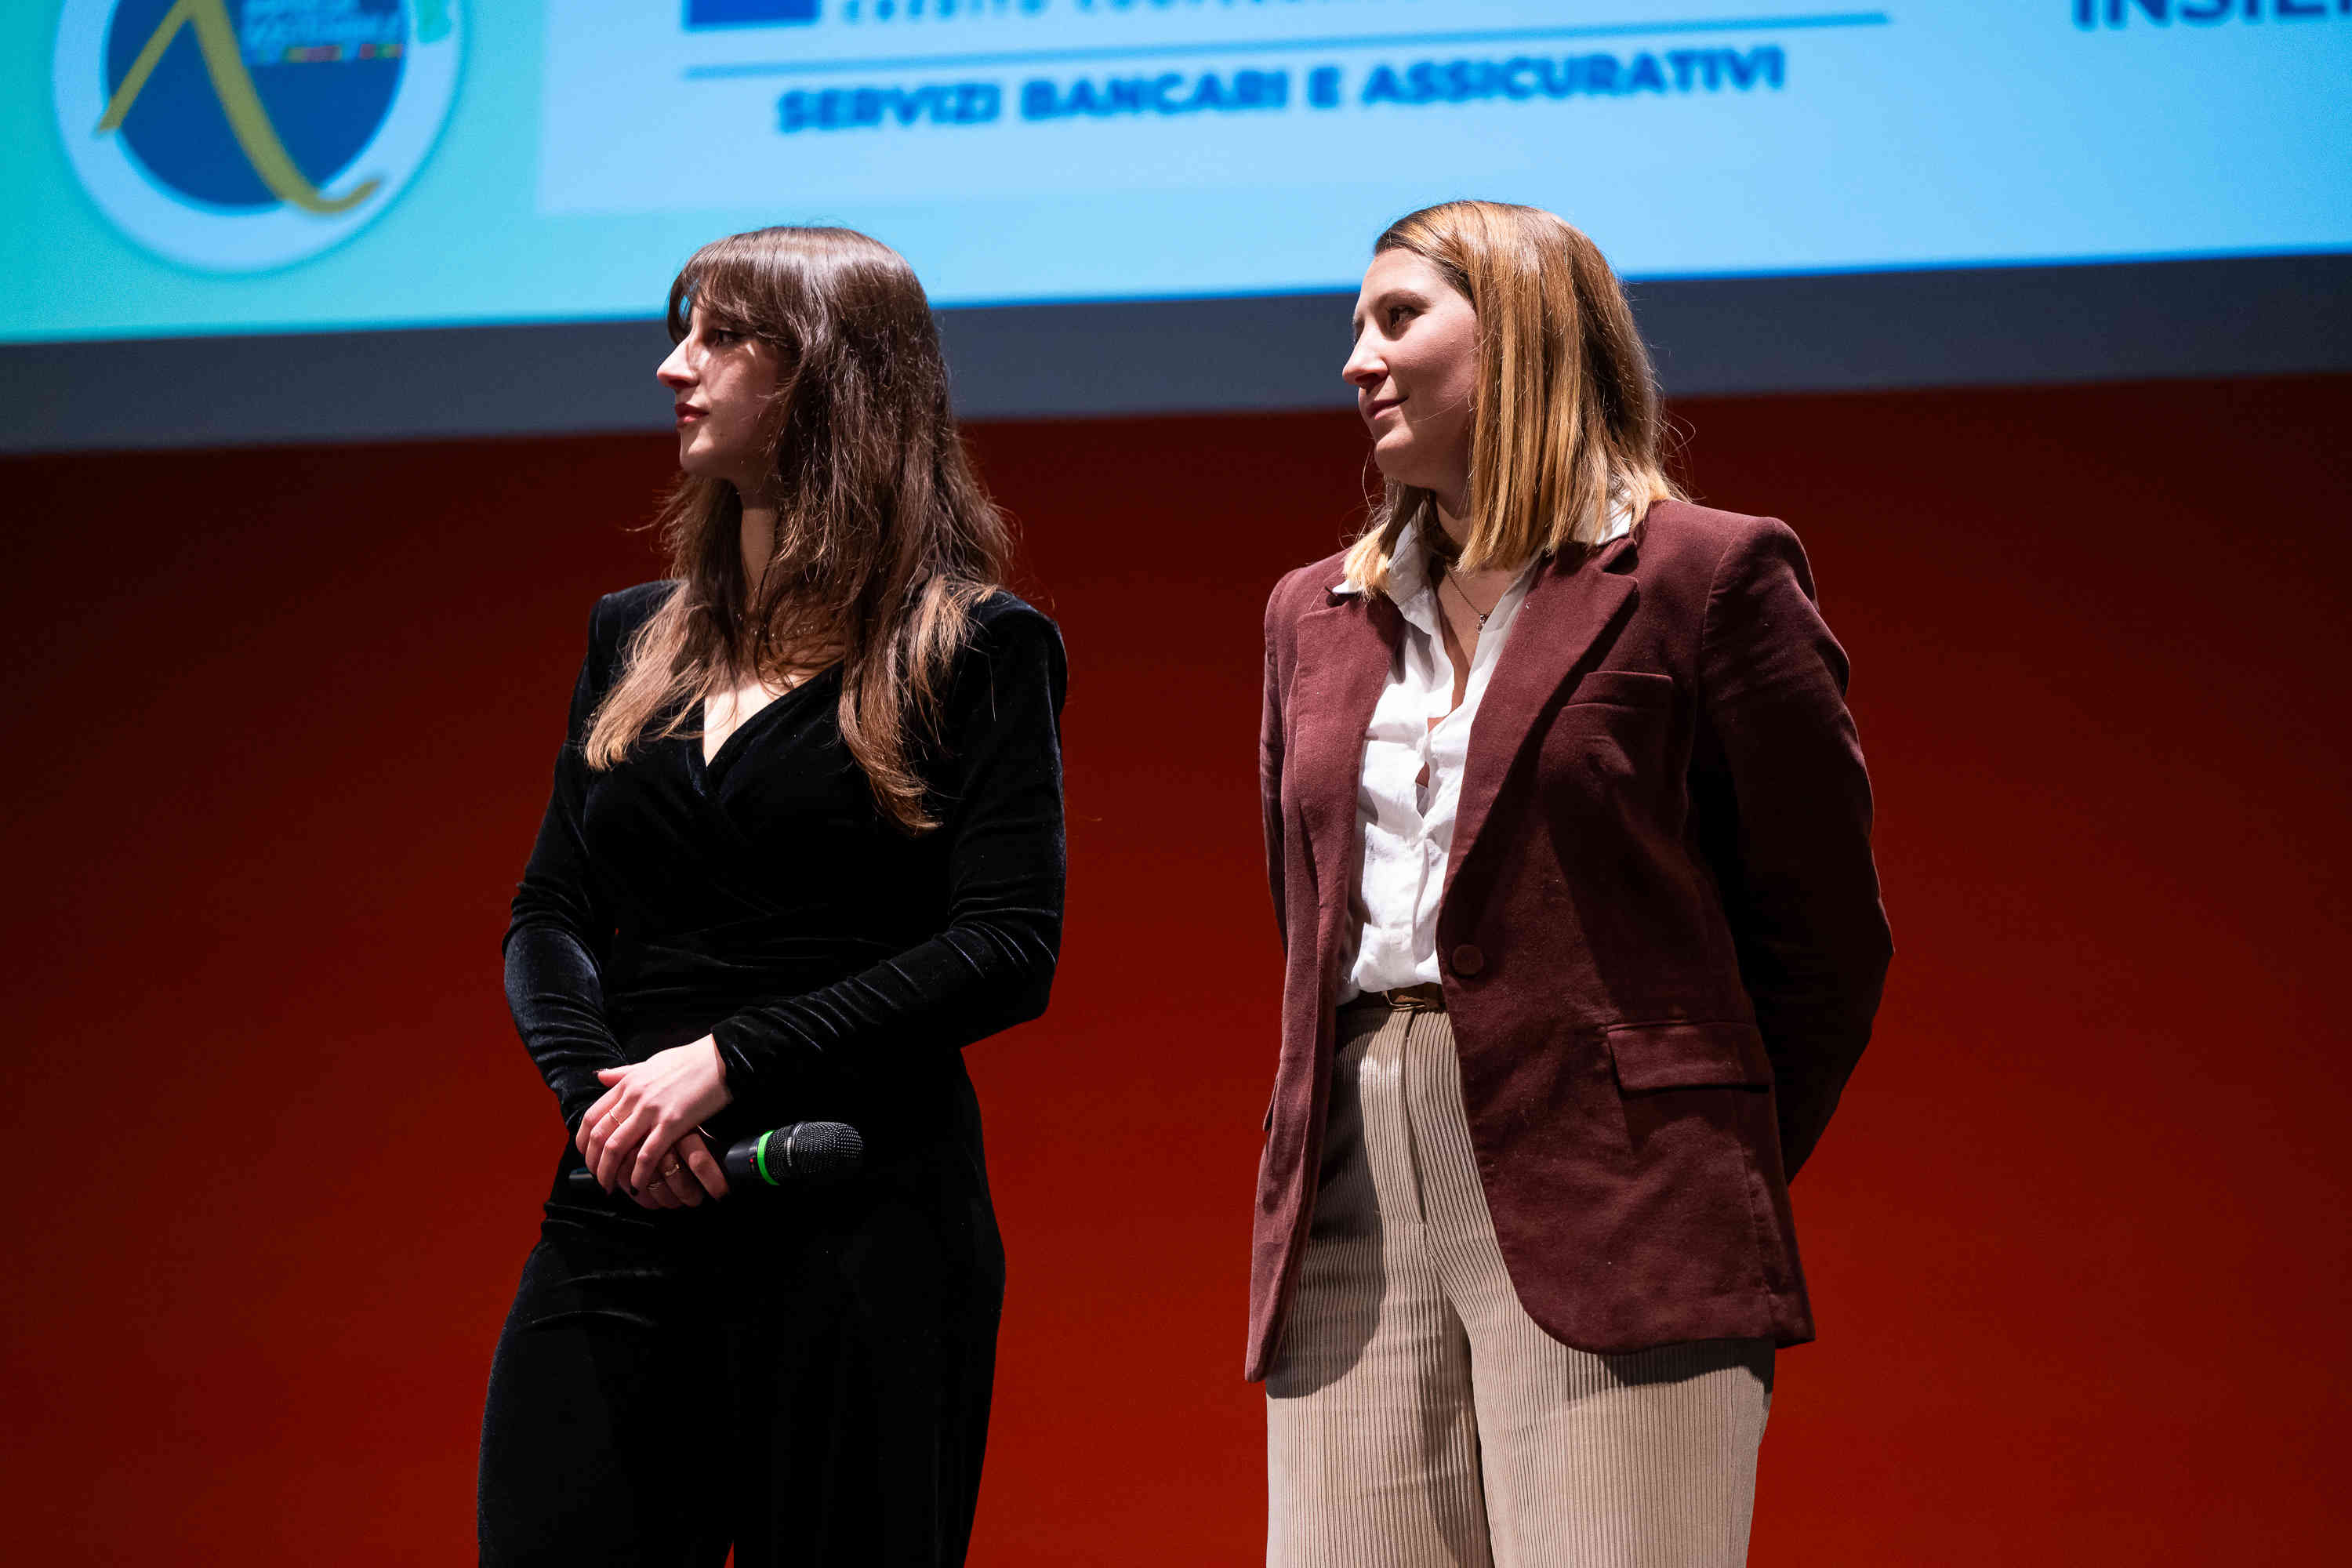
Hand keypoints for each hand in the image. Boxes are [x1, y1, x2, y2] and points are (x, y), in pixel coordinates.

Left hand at [577, 1038, 733, 1200]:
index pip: (591, 1117)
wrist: (720, 1059)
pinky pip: (648, 1154)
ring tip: (612, 1187)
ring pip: (616, 1148)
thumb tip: (600, 1076)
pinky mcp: (673, 1123)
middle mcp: (634, 1097)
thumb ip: (623, 1073)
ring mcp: (652, 1111)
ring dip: (609, 1172)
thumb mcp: (649, 1063)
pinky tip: (638, 1185)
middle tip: (598, 1178)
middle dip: (593, 1163)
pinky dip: (639, 1174)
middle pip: (599, 1136)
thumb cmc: (688, 1061)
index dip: (583, 1142)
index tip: (586, 1157)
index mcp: (627, 1084)